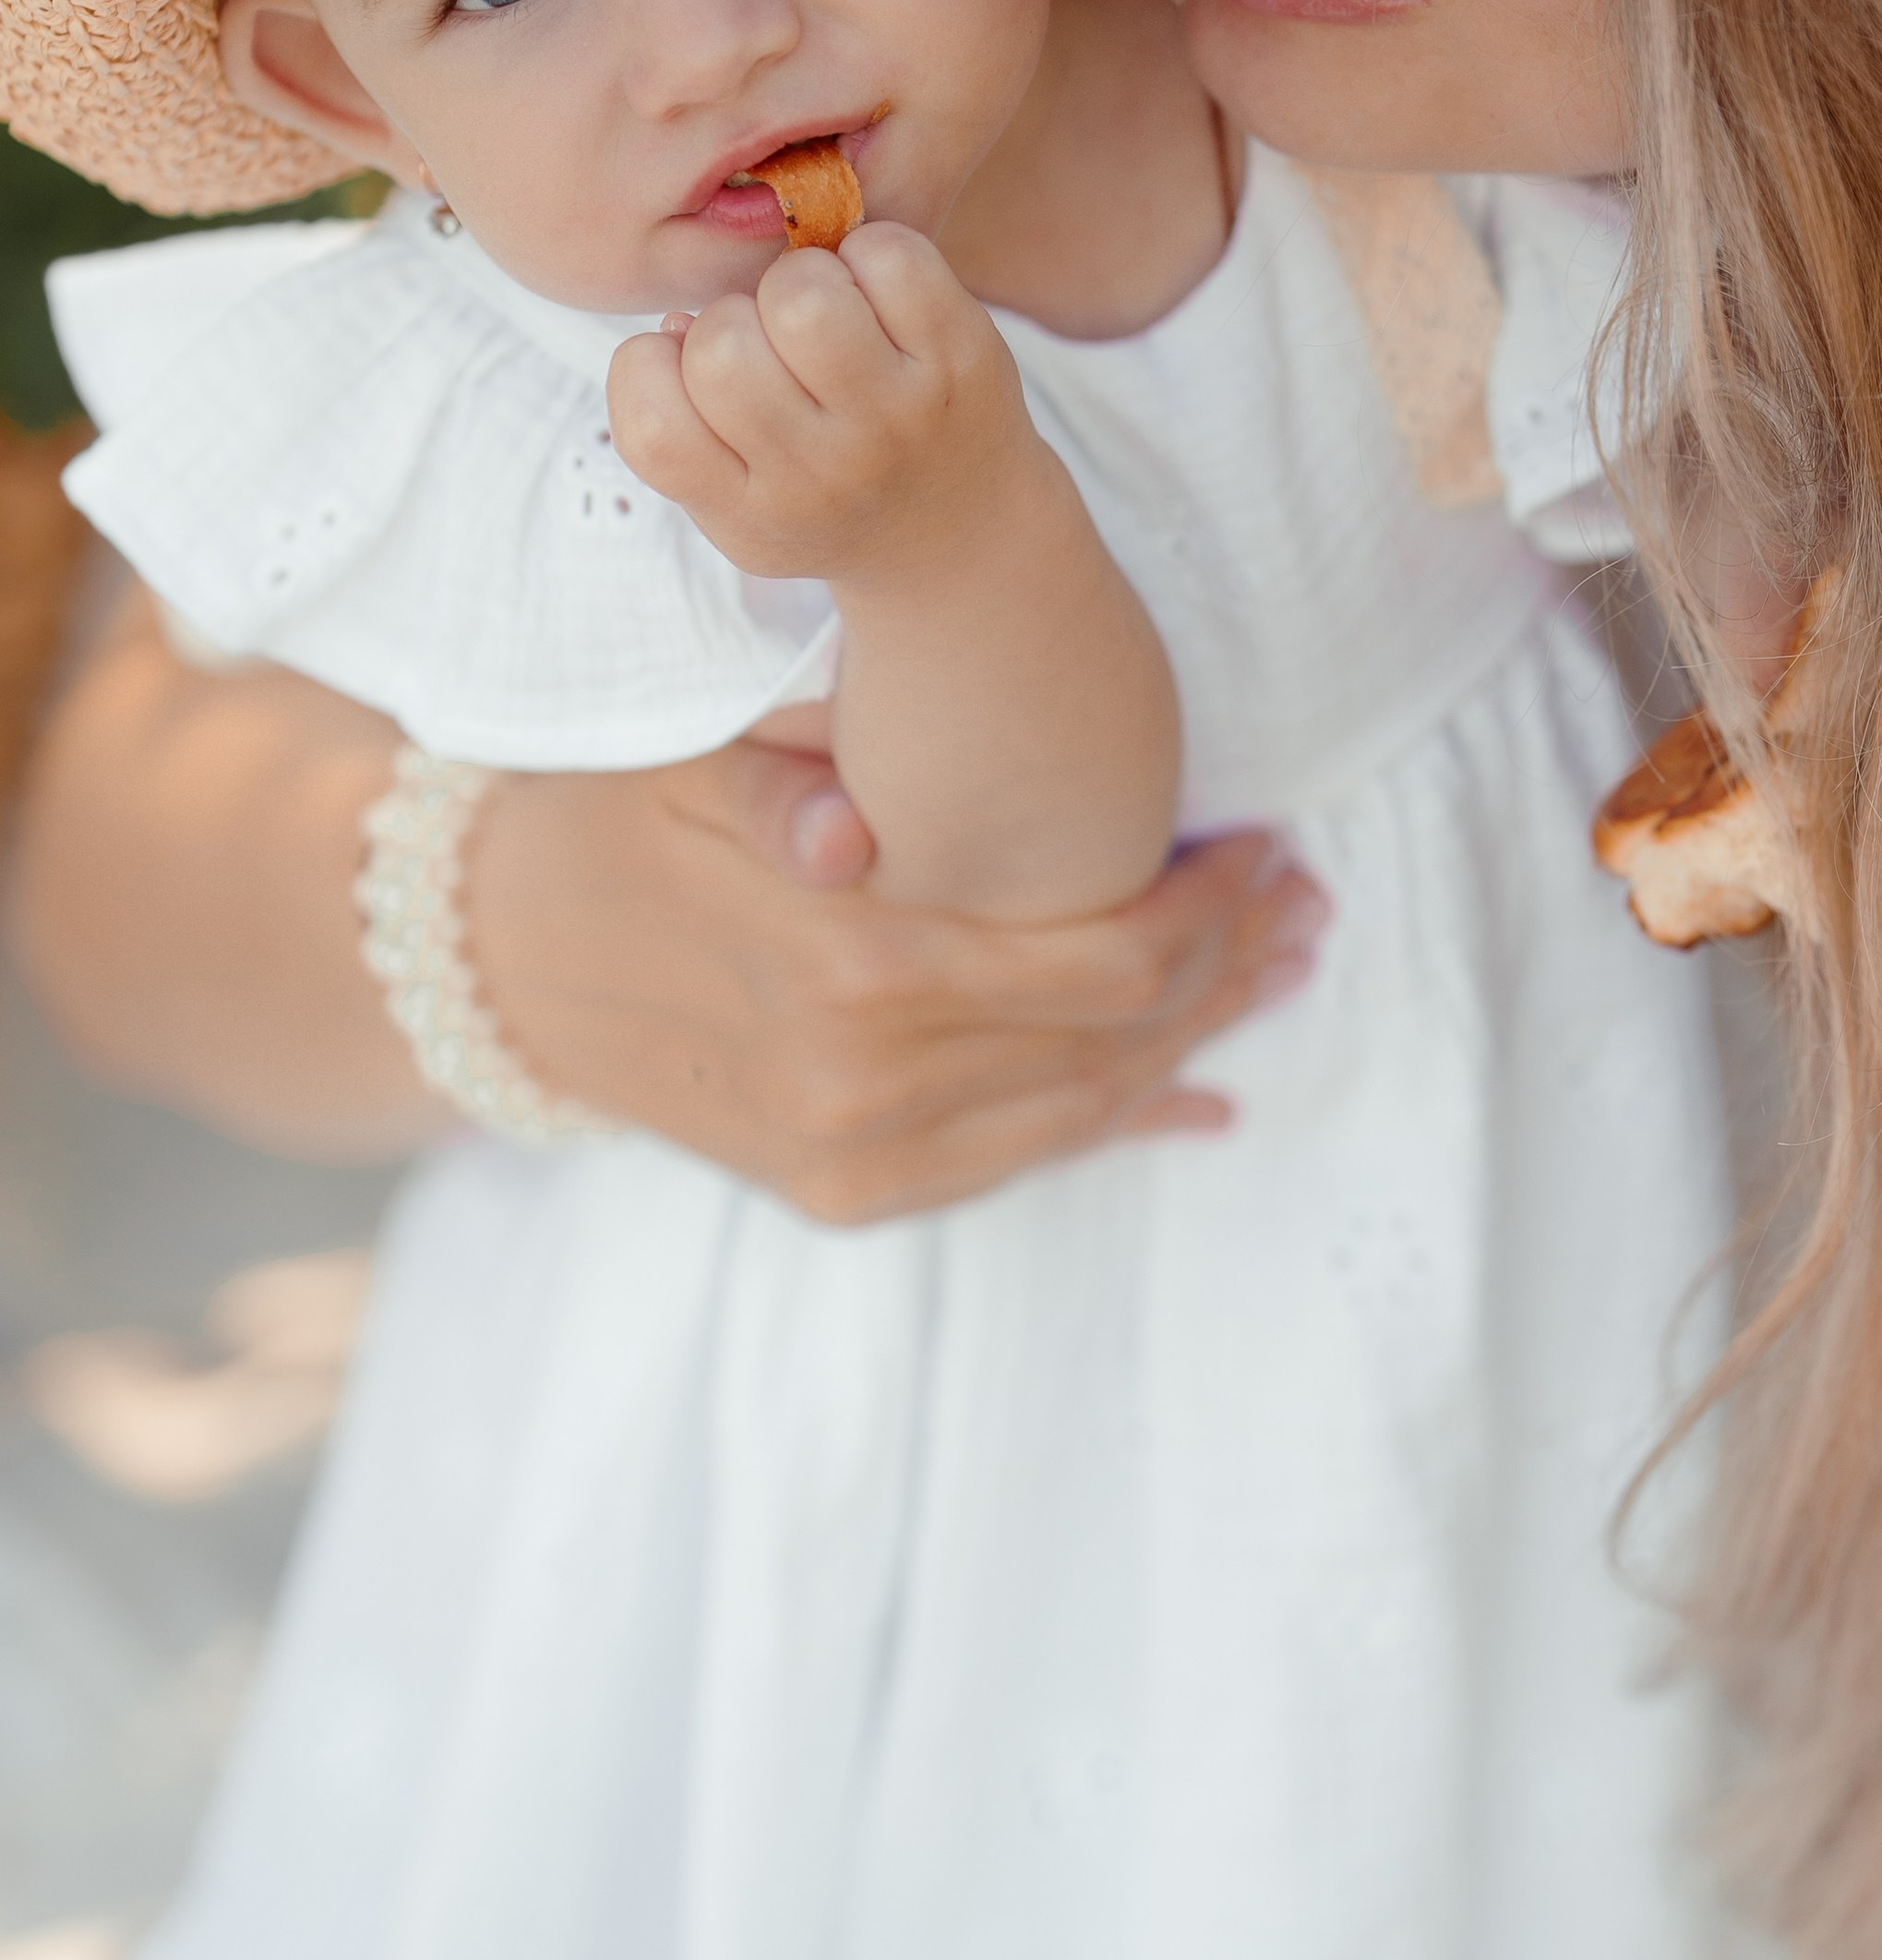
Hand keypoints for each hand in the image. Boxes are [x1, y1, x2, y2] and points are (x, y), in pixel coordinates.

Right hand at [469, 737, 1330, 1220]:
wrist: (498, 966)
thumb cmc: (612, 824)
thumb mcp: (685, 764)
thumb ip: (779, 781)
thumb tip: (848, 834)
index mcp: (845, 966)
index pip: (1087, 960)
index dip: (1196, 910)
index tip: (1260, 844)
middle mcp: (863, 1085)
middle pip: (1109, 1037)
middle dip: (1224, 967)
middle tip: (1305, 899)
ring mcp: (854, 1156)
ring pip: (1078, 1108)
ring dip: (1195, 1043)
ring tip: (1284, 969)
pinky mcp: (842, 1194)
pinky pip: (1015, 1163)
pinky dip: (1116, 1125)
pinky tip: (1198, 1096)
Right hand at [608, 225, 1037, 584]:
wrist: (965, 535)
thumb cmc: (829, 500)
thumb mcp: (742, 509)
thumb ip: (684, 435)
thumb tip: (677, 326)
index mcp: (750, 511)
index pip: (654, 427)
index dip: (649, 370)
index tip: (689, 369)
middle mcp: (823, 473)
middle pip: (723, 347)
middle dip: (732, 318)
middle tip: (768, 340)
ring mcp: (897, 416)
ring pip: (802, 294)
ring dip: (798, 277)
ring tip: (819, 308)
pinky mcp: (961, 359)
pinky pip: (890, 257)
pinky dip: (870, 251)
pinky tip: (874, 290)